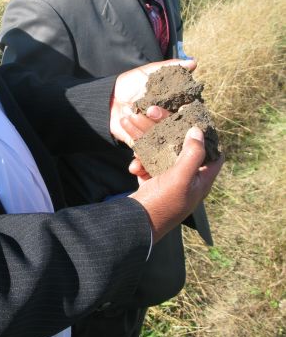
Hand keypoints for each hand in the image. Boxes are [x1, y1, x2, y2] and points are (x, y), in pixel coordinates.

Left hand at [110, 59, 196, 145]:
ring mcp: (154, 135)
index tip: (178, 105)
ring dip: (143, 124)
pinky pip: (142, 145)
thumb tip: (193, 62)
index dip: (182, 110)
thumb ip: (170, 68)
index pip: (184, 112)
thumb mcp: (149, 73)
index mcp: (173, 107)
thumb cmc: (131, 83)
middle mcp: (167, 123)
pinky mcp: (142, 145)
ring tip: (129, 112)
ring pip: (156, 135)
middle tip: (149, 109)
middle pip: (172, 126)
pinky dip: (134, 136)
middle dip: (161, 117)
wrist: (108, 98)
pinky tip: (125, 122)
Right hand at [128, 127, 223, 243]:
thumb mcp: (181, 179)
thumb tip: (198, 130)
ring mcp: (168, 180)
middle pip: (178, 144)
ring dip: (143, 136)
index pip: (210, 150)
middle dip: (162, 126)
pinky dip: (139, 161)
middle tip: (149, 110)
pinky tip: (133, 166)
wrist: (134, 227)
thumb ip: (192, 154)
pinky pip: (147, 164)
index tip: (190, 116)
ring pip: (158, 149)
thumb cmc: (162, 205)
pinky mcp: (152, 183)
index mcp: (200, 178)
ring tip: (126, 121)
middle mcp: (187, 178)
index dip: (203, 132)